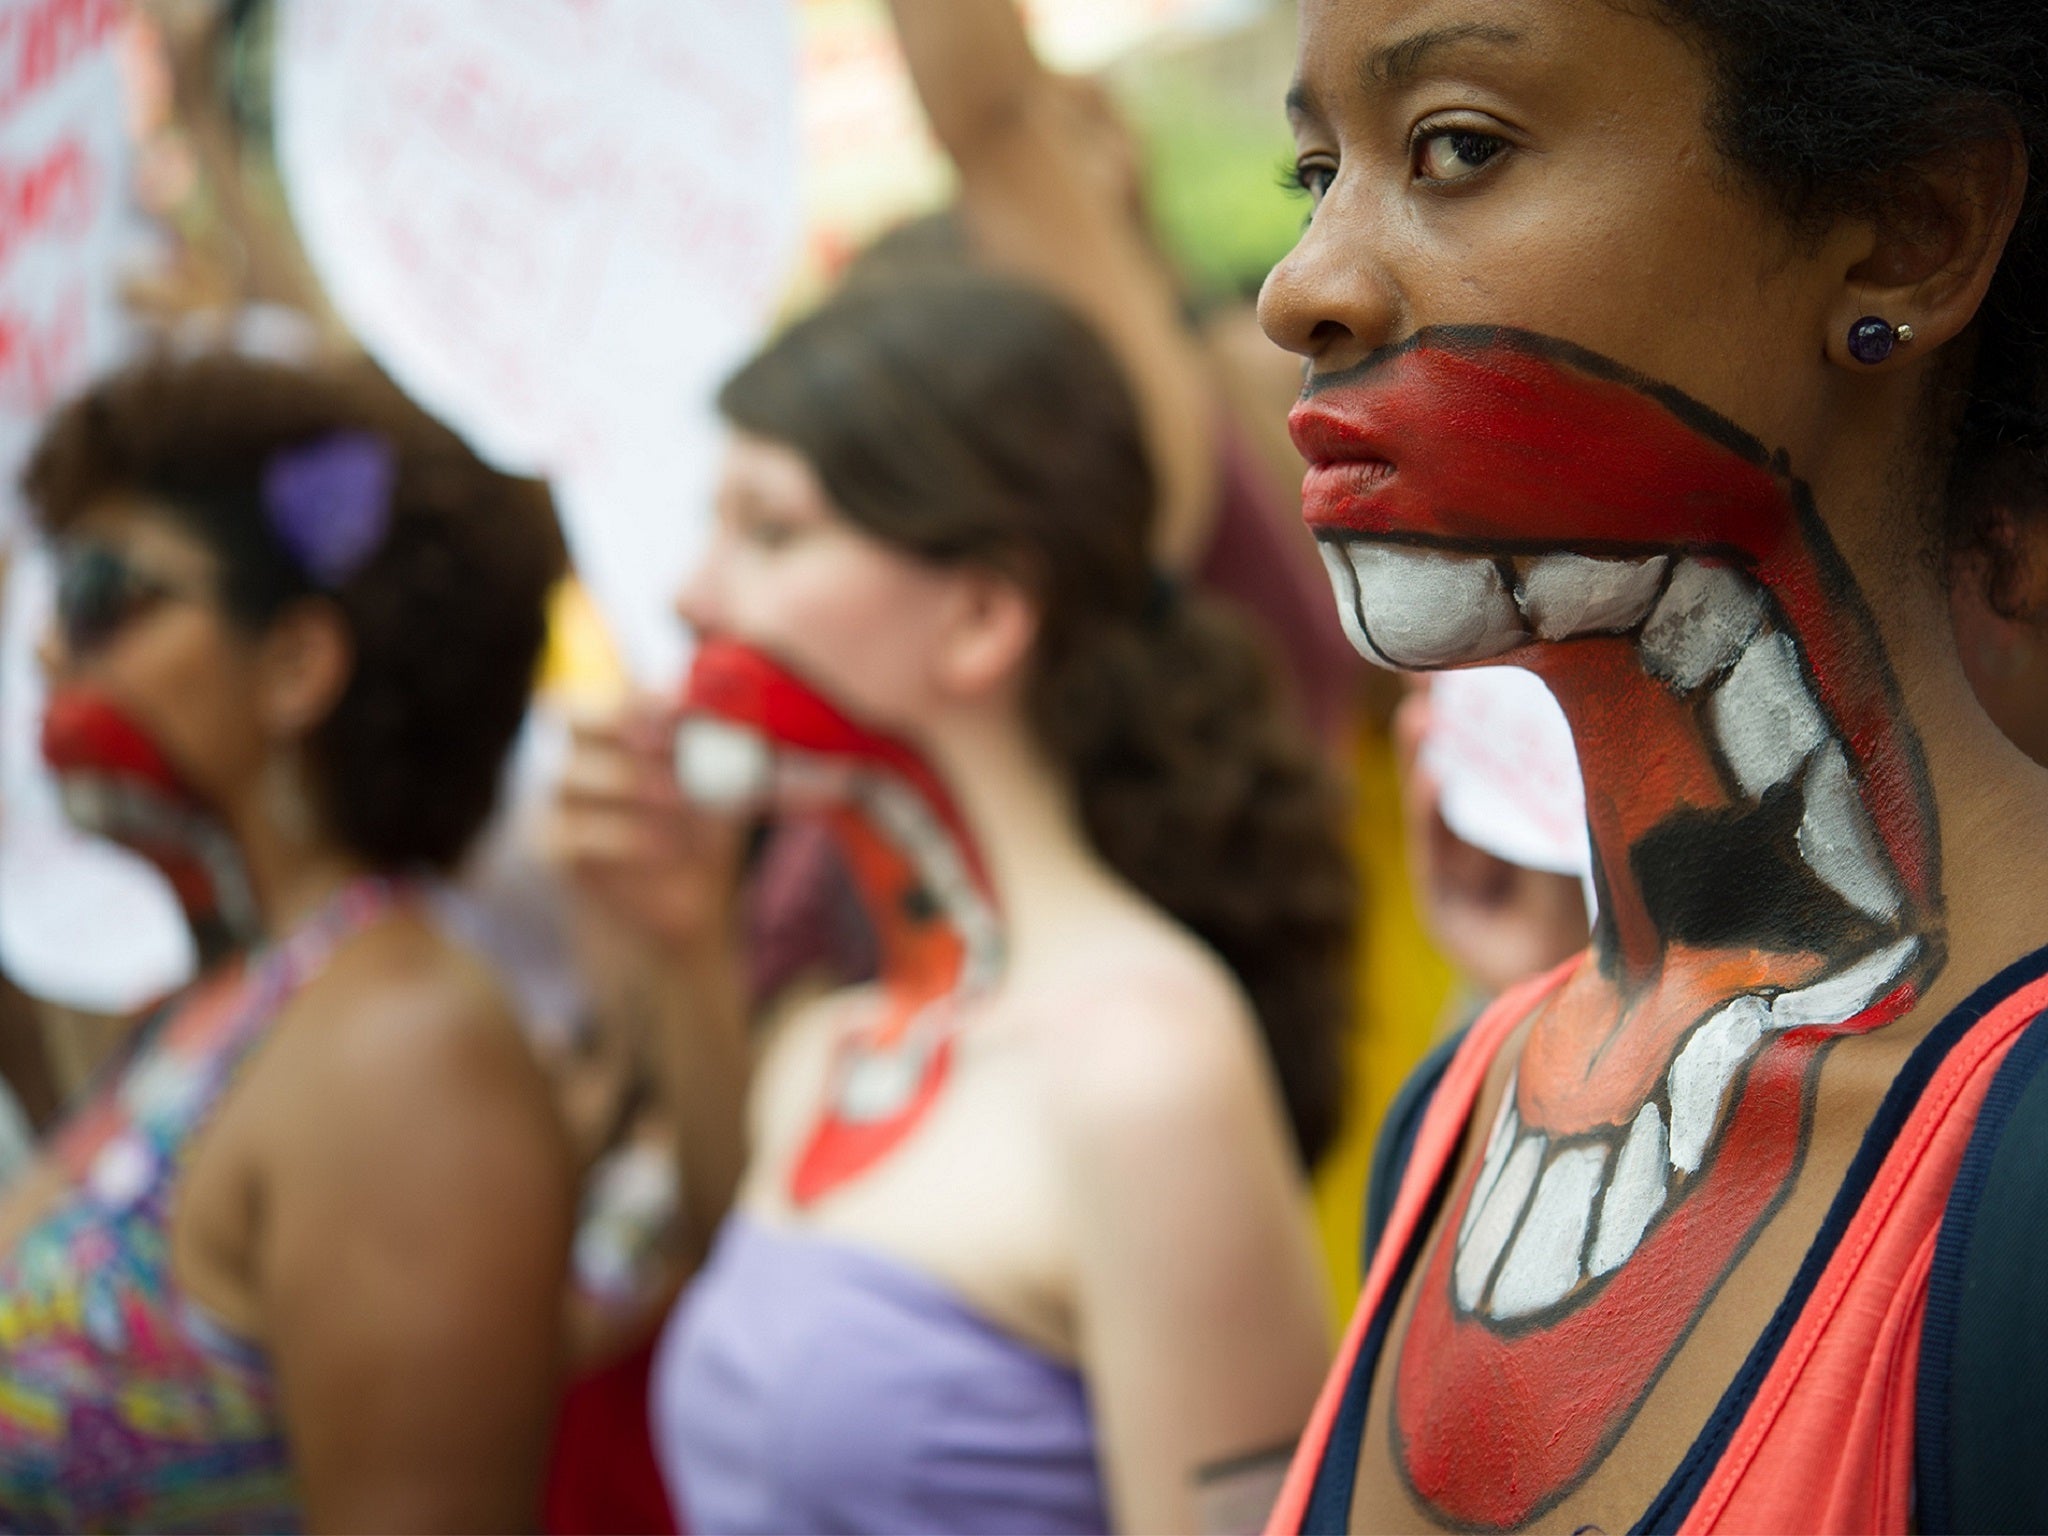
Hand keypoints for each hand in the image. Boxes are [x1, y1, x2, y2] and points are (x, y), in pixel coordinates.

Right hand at [546, 698, 748, 955]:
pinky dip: (625, 837)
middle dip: (625, 724)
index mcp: (619, 723)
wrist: (688, 909)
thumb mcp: (730, 777)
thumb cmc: (707, 828)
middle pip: (570, 714)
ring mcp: (557, 801)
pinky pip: (574, 833)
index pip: (610, 688)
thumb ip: (736, 735)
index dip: (644, 694)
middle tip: (678, 747)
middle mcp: (578, 753)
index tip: (687, 710)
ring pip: (572, 774)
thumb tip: (764, 707)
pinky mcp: (554, 850)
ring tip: (686, 804)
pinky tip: (667, 847)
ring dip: (636, 785)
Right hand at [1394, 683, 1589, 995]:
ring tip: (1421, 713)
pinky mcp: (1444, 902)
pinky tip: (1435, 776)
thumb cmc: (1602, 917)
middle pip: (1453, 762)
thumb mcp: (1588, 840)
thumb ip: (1574, 792)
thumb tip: (1596, 707)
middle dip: (1437, 714)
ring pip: (1434, 799)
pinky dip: (1431, 812)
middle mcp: (1483, 835)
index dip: (1474, 700)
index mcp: (1521, 812)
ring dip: (1423, 754)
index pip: (1494, 745)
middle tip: (1425, 666)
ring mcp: (1459, 867)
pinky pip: (1435, 852)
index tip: (1467, 647)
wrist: (1592, 994)